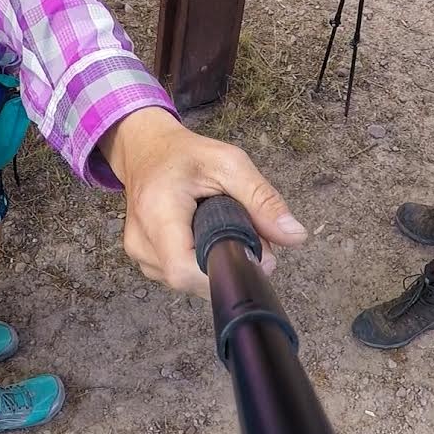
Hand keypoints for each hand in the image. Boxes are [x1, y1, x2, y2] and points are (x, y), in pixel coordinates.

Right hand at [98, 107, 306, 299]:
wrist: (145, 150)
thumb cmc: (185, 153)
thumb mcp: (230, 163)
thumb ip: (262, 199)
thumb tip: (295, 236)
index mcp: (157, 211)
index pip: (184, 269)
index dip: (223, 272)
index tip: (254, 255)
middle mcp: (140, 240)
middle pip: (191, 280)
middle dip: (227, 265)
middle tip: (248, 234)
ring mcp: (138, 254)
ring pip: (188, 282)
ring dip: (214, 264)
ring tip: (223, 228)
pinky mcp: (144, 261)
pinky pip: (180, 277)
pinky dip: (200, 262)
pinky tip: (205, 236)